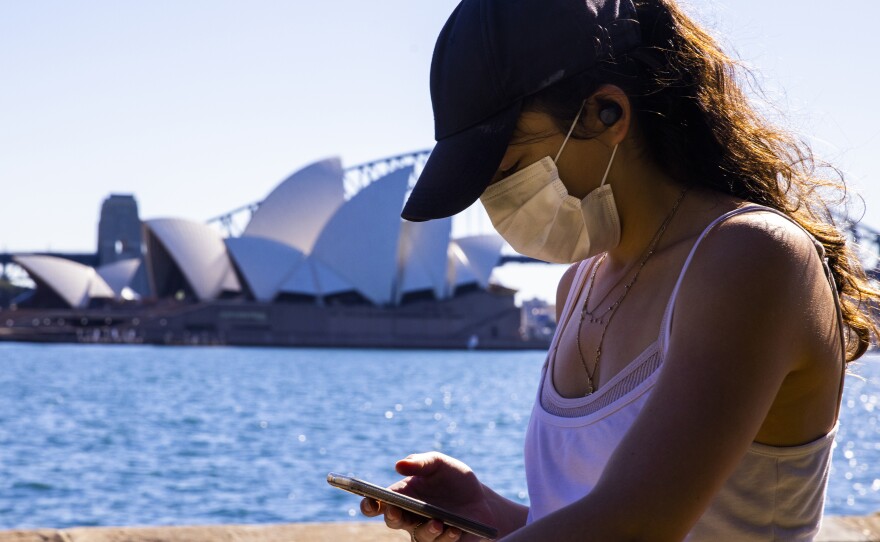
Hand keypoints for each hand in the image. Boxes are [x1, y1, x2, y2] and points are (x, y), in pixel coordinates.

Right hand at [360, 452, 496, 540]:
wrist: (481, 499)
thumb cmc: (454, 479)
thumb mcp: (439, 463)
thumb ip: (420, 462)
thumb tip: (398, 465)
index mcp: (402, 496)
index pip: (378, 503)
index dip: (369, 503)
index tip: (370, 500)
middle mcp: (410, 516)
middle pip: (392, 521)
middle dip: (392, 517)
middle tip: (396, 512)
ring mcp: (426, 531)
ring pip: (418, 536)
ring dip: (426, 530)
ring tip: (437, 522)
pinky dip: (447, 537)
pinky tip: (454, 529)